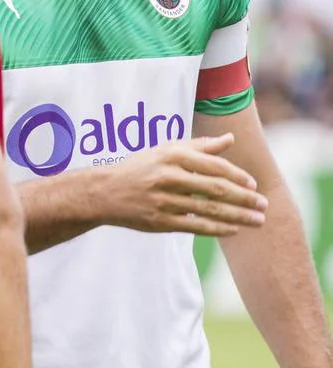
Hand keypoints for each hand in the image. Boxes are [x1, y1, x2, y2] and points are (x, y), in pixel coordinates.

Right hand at [99, 133, 267, 235]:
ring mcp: (164, 201)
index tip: (253, 184)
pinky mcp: (161, 221)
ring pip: (210, 210)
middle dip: (244, 199)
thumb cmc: (139, 168)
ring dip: (238, 216)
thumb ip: (199, 146)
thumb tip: (230, 139)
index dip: (237, 176)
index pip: (213, 166)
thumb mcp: (165, 150)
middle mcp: (168, 177)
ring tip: (257, 220)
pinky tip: (234, 229)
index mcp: (171, 156)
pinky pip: (197, 226)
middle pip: (216, 189)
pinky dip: (218, 228)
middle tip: (264, 205)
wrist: (104, 192)